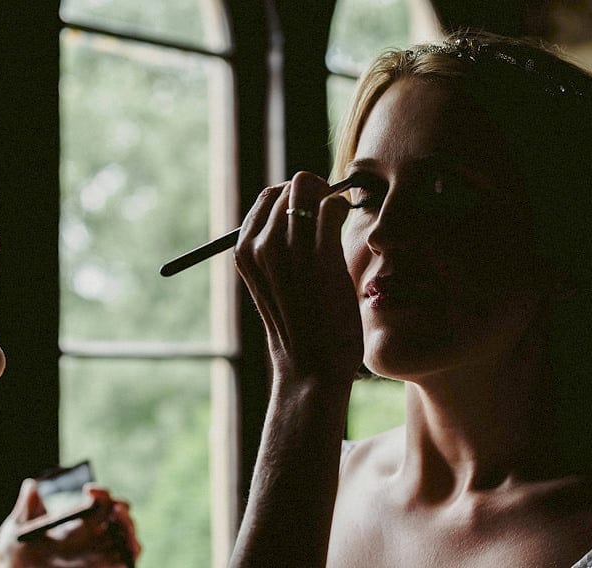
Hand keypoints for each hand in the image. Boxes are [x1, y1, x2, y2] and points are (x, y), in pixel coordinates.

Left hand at [0, 479, 140, 567]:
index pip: (100, 500)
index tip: (88, 491)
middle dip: (122, 510)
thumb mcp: (18, 527)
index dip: (100, 492)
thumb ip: (27, 507)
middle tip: (117, 509)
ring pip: (127, 538)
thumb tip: (31, 485)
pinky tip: (129, 552)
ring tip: (126, 531)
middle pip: (119, 517)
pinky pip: (125, 563)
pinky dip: (131, 556)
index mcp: (80, 519)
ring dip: (131, 532)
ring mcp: (100, 554)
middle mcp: (94, 535)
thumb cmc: (17, 551)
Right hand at [235, 171, 362, 384]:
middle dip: (316, 192)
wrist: (312, 368)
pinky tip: (347, 223)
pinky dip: (342, 209)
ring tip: (340, 220)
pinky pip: (332, 208)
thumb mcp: (275, 282)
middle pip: (291, 186)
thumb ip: (281, 247)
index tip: (315, 211)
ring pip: (311, 191)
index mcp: (245, 251)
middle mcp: (260, 247)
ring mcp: (288, 251)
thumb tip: (306, 206)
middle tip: (332, 213)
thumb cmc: (300, 325)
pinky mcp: (319, 259)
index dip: (297, 196)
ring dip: (331, 199)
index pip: (270, 196)